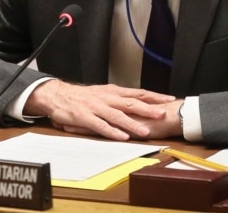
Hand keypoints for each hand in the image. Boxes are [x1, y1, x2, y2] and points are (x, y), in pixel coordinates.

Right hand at [24, 79, 177, 140]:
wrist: (57, 95)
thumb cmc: (82, 96)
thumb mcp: (103, 93)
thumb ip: (119, 98)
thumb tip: (139, 102)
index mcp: (113, 92)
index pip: (137, 93)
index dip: (154, 96)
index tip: (169, 99)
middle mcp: (107, 98)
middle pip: (131, 103)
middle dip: (148, 109)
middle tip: (163, 114)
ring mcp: (96, 107)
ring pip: (117, 115)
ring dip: (132, 124)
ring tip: (145, 131)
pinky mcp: (85, 117)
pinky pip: (100, 125)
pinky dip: (112, 131)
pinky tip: (121, 137)